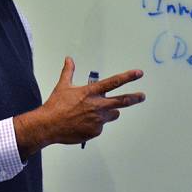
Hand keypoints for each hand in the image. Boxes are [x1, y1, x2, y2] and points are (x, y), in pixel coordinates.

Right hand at [14, 57, 144, 158]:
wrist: (49, 125)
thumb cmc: (55, 106)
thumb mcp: (62, 86)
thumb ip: (68, 71)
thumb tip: (69, 59)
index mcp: (91, 92)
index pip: (114, 82)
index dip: (128, 77)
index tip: (138, 73)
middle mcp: (97, 105)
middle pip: (123, 101)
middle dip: (135, 97)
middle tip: (142, 96)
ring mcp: (98, 120)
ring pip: (112, 114)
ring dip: (109, 112)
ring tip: (95, 113)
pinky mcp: (95, 131)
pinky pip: (100, 126)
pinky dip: (95, 124)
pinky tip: (83, 123)